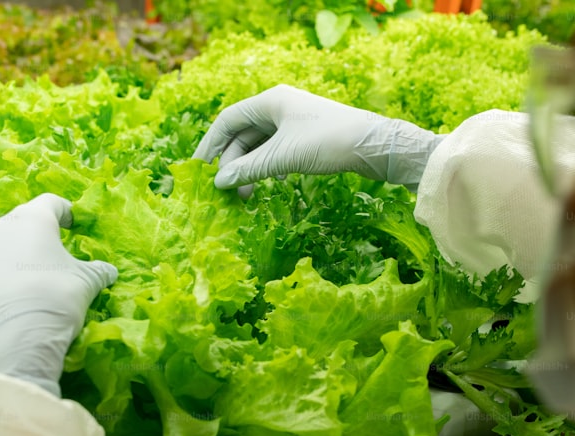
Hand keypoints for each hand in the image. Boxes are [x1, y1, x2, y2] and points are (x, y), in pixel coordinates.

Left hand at [0, 193, 116, 396]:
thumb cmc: (55, 299)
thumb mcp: (86, 284)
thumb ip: (98, 271)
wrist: (11, 339)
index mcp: (31, 220)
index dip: (63, 212)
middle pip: (18, 225)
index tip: (70, 223)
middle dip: (32, 239)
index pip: (50, 203)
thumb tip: (109, 271)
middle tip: (46, 261)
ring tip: (19, 284)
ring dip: (7, 258)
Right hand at [193, 84, 443, 196]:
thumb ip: (249, 169)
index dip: (210, 145)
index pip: (227, 120)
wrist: (375, 145)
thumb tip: (220, 182)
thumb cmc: (328, 142)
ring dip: (249, 169)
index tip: (198, 170)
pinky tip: (272, 184)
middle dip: (232, 163)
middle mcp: (279, 106)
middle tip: (226, 191)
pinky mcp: (306, 137)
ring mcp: (293, 121)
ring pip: (259, 145)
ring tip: (246, 195)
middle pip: (242, 135)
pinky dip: (267, 168)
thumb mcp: (284, 157)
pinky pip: (275, 151)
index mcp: (271, 101)